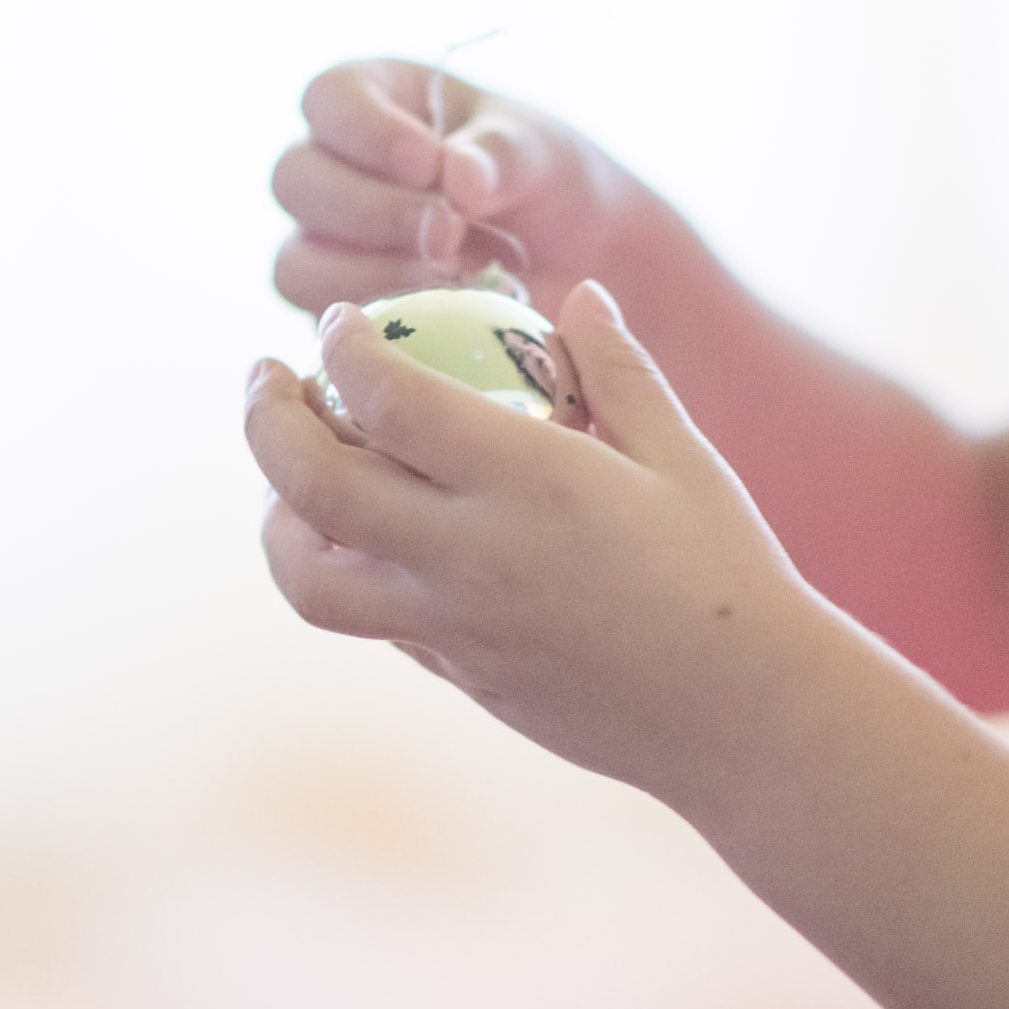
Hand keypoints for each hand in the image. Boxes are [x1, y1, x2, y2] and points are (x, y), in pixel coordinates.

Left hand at [245, 282, 818, 801]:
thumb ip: (619, 371)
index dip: (343, 347)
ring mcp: (453, 630)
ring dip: (278, 516)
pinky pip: (370, 620)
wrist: (743, 714)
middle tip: (266, 377)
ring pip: (309, 577)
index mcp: (526, 482)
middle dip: (265, 419)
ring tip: (291, 476)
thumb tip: (579, 294)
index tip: (339, 322)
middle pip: (311, 484)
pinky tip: (380, 534)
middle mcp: (468, 557)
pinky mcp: (459, 677)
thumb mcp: (682, 456)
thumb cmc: (726, 571)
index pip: (386, 397)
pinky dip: (348, 567)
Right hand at [271, 60, 646, 317]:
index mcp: (376, 99)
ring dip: (372, 273)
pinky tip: (446, 316)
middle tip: (448, 231)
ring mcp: (331, 245)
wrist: (583, 261)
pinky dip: (383, 323)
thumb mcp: (541, 154)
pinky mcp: (345, 311)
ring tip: (457, 276)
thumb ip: (500, 156)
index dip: (365, 131)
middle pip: (294, 180)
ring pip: (295, 262)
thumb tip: (459, 178)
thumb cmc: (552, 183)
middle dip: (373, 211)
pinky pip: (326, 327)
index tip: (429, 164)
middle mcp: (337, 168)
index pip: (329, 98)